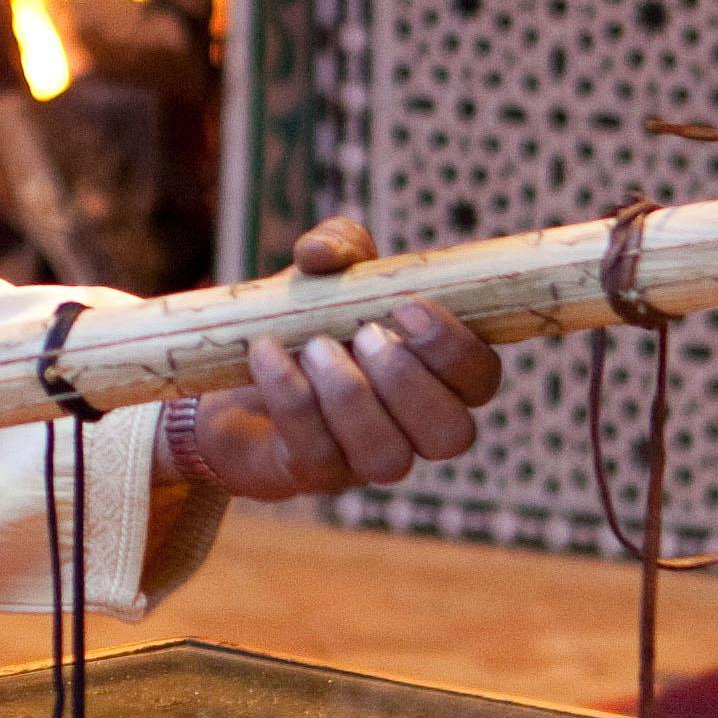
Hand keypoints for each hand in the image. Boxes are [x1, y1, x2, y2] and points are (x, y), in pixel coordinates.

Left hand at [160, 216, 503, 504]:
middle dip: (408, 382)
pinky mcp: (311, 471)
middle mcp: (412, 427)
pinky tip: (267, 351)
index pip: (480, 378)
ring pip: (387, 458)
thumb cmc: (307, 316)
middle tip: (364, 334)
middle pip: (450, 434)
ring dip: (351, 398)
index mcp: (437, 373)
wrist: (236, 363)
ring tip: (314, 346)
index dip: (455, 350)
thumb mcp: (327, 271)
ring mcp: (364, 458)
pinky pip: (315, 453)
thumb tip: (323, 254)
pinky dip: (290, 396)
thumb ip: (339, 245)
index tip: (407, 307)